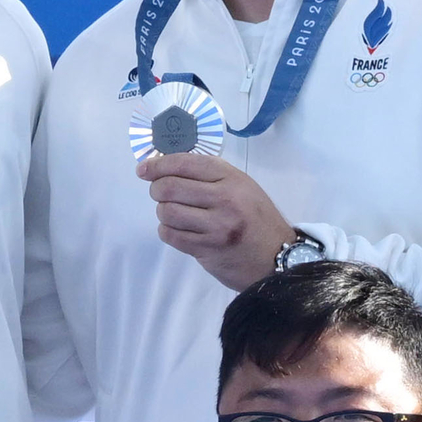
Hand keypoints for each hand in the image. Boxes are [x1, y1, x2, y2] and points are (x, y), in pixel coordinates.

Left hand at [139, 151, 295, 292]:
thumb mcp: (243, 188)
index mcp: (232, 179)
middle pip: (169, 187)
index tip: (144, 169)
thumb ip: (211, 177)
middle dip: (156, 189)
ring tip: (174, 214)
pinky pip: (171, 235)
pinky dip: (167, 231)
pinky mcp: (207, 249)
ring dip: (163, 212)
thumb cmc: (257, 219)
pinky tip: (179, 230)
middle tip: (160, 193)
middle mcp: (224, 200)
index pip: (186, 163)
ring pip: (166, 212)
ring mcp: (216, 227)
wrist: (277, 258)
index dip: (158, 164)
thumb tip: (167, 168)